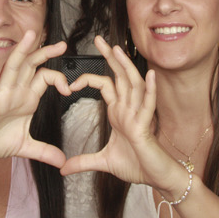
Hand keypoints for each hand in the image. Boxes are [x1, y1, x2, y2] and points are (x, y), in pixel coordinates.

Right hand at [0, 30, 70, 163]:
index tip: (69, 89)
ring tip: (30, 35)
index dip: (59, 80)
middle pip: (31, 66)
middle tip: (61, 44)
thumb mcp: (25, 146)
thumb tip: (62, 162)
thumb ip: (44, 151)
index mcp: (26, 98)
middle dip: (45, 53)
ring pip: (11, 68)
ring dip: (21, 51)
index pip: (45, 78)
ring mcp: (0, 95)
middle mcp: (14, 91)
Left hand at [63, 38, 175, 189]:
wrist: (155, 177)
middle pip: (119, 77)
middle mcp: (129, 109)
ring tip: (118, 50)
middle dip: (109, 58)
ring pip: (133, 85)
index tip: (71, 81)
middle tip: (97, 40)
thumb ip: (83, 162)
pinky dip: (150, 90)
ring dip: (126, 67)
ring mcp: (139, 116)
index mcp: (119, 113)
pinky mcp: (146, 127)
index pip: (105, 86)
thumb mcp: (103, 162)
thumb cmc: (136, 166)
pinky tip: (149, 75)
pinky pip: (149, 105)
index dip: (89, 79)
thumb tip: (63, 169)